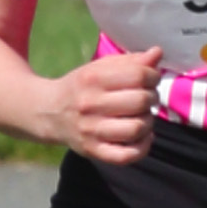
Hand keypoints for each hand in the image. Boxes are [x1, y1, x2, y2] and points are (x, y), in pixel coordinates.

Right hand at [44, 47, 162, 165]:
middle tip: (147, 98)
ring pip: (137, 129)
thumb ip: (130, 61)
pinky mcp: (92, 150)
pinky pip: (126, 155)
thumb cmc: (82, 87)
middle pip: (141, 101)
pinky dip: (143, 147)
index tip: (150, 78)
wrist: (49, 112)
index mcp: (92, 79)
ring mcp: (90, 130)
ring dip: (148, 122)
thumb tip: (157, 53)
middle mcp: (90, 104)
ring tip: (142, 116)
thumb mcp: (100, 68)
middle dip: (152, 98)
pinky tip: (143, 136)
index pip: (138, 75)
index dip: (153, 76)